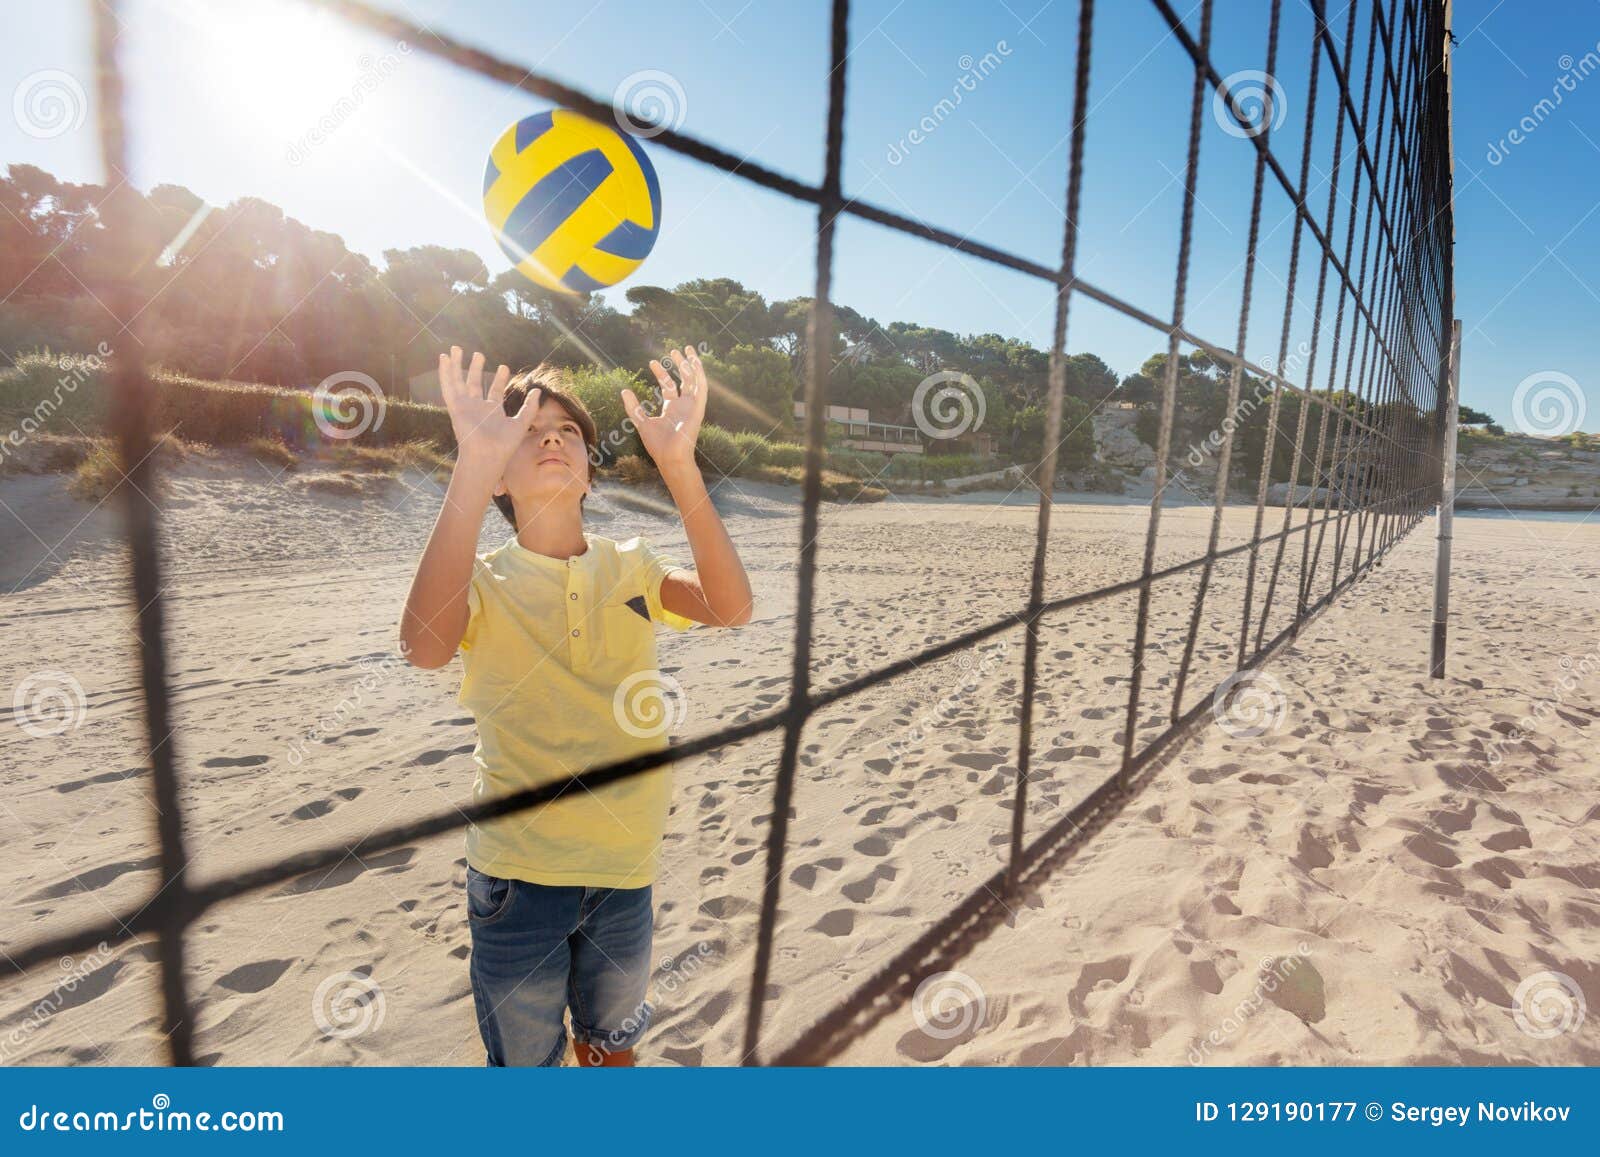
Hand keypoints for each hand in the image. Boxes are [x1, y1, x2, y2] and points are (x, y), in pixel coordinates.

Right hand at [438, 347, 531, 475]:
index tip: (504, 367)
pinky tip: (444, 359)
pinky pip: (448, 386)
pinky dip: (445, 372)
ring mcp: (465, 406)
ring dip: (457, 366)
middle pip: (475, 383)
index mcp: (492, 412)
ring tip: (457, 349)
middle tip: (478, 354)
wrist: (488, 455)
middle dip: (476, 368)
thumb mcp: (521, 423)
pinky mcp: (456, 406)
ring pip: (459, 381)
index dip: (499, 379)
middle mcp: (477, 408)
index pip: (495, 391)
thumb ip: (530, 407)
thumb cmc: (504, 445)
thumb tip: (538, 390)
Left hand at [622, 345, 706, 472]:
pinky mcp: (698, 408)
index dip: (661, 373)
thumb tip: (624, 391)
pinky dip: (699, 374)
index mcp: (671, 408)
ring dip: (691, 365)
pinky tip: (695, 362)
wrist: (670, 457)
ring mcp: (691, 406)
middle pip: (684, 380)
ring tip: (686, 350)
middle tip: (673, 351)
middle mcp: (683, 405)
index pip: (669, 386)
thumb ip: (633, 407)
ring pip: (694, 380)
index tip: (652, 362)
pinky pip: (701, 388)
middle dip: (679, 365)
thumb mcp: (641, 422)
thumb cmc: (657, 445)